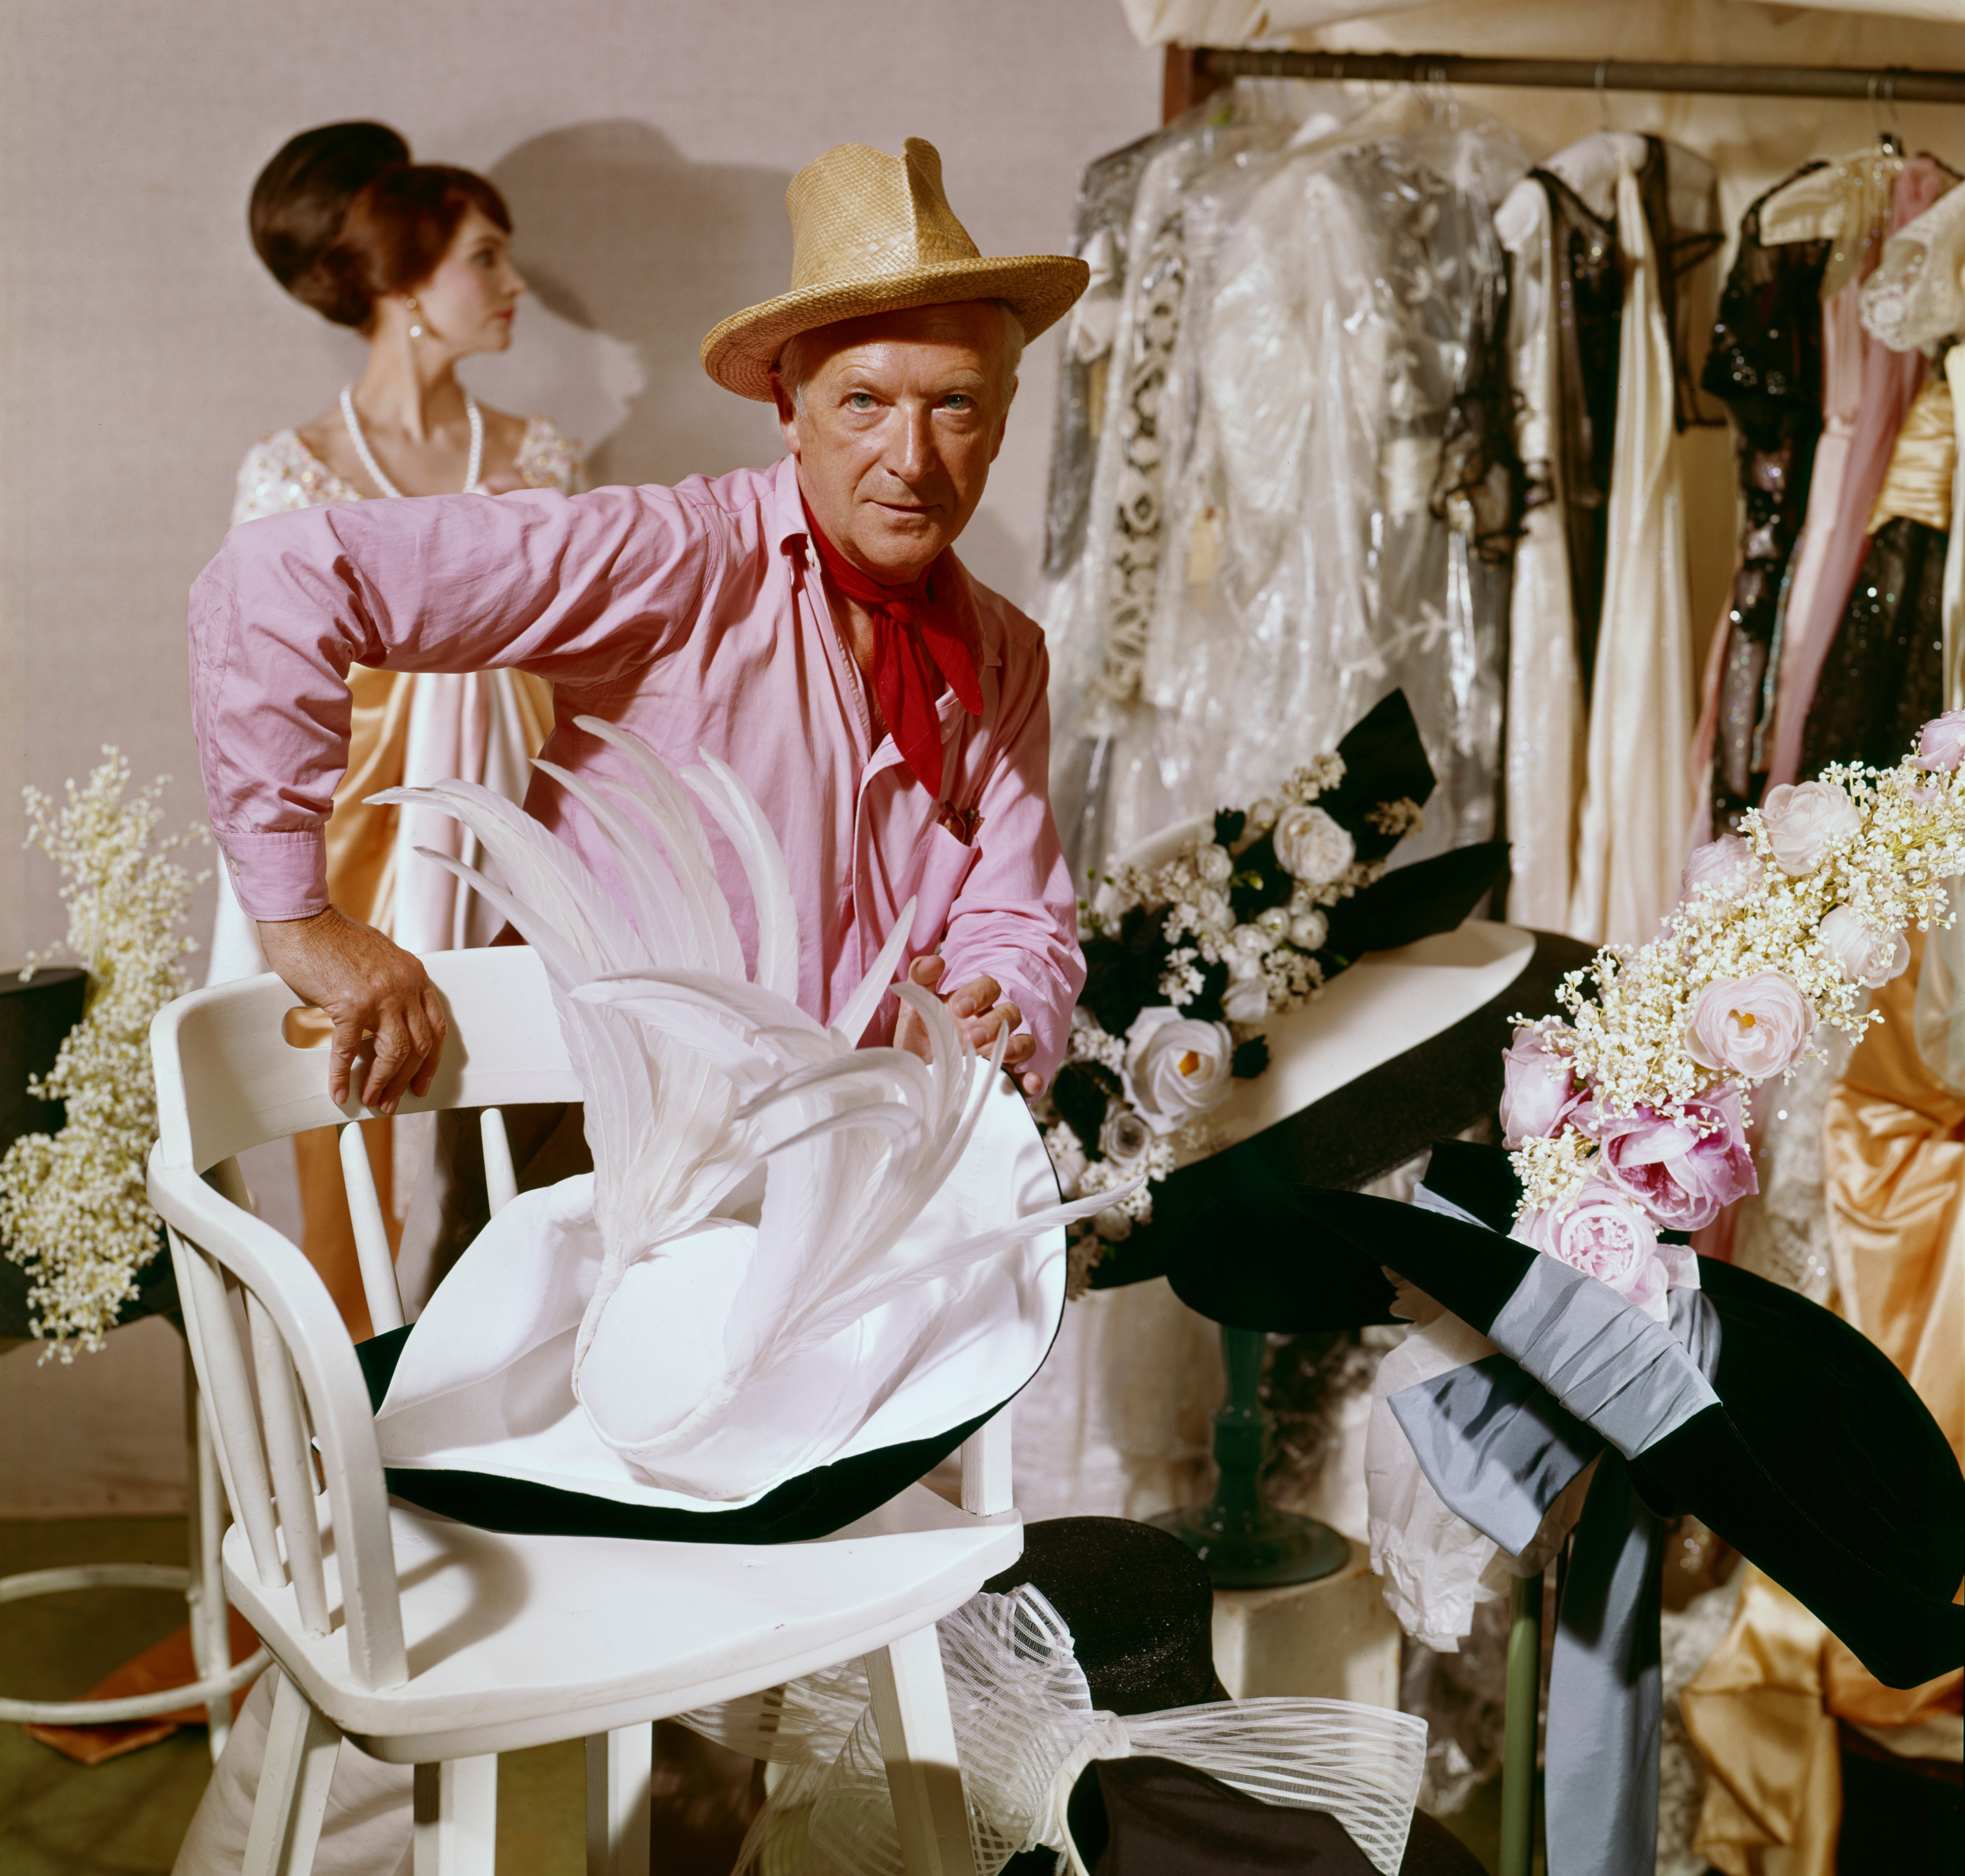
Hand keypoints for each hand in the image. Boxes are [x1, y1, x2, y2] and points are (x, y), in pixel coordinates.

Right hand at [256, 907, 447, 1113]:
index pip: (436, 1026)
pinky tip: (339, 1090)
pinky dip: (343, 1074)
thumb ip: (392, 984)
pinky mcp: (350, 1003)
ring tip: (372, 1099)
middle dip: (408, 1078)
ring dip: (383, 1082)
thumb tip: (390, 1018)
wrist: (304, 920)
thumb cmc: (334, 938)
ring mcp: (380, 995)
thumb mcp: (380, 958)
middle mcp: (404, 985)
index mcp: (414, 975)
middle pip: (420, 1045)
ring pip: (394, 1052)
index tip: (422, 1079)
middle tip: (395, 1099)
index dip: (430, 1059)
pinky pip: (349, 1049)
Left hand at [892, 955, 1044, 1097]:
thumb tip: (935, 961)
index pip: (989, 988)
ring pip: (1024, 1042)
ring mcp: (1000, 1052)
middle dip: (993, 1024)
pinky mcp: (1003, 1078)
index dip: (979, 994)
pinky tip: (1030, 1083)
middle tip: (970, 1038)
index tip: (959, 1007)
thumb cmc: (919, 1035)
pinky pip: (1025, 1077)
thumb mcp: (914, 1006)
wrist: (913, 1072)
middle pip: (1009, 1014)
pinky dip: (1031, 1080)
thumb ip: (920, 978)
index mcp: (973, 1005)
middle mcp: (991, 1026)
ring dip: (1015, 1046)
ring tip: (997, 1055)